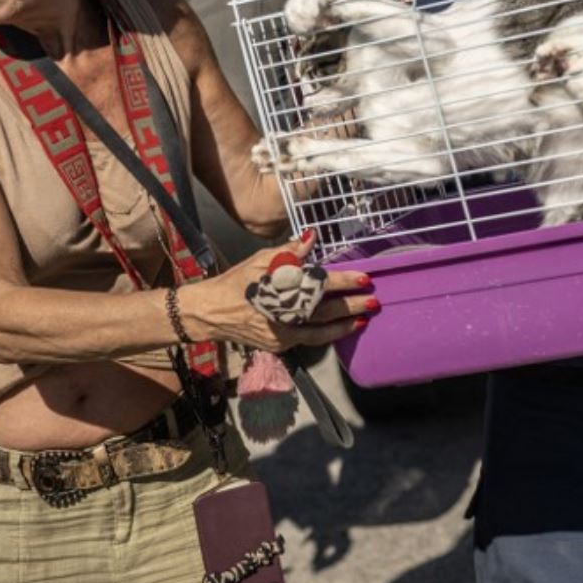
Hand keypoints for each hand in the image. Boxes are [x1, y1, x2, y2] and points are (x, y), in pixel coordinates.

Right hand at [179, 231, 372, 352]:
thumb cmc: (235, 283)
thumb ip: (289, 252)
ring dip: (344, 325)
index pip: (320, 285)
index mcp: (281, 292)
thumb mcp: (259, 261)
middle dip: (352, 306)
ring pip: (320, 332)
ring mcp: (282, 335)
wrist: (208, 313)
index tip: (364, 278)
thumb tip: (311, 237)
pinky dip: (326, 334)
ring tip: (363, 319)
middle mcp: (284, 317)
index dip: (344, 282)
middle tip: (373, 301)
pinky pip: (308, 340)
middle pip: (325, 312)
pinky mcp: (279, 345)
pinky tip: (339, 329)